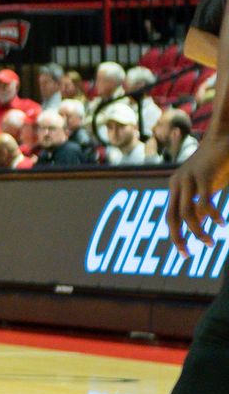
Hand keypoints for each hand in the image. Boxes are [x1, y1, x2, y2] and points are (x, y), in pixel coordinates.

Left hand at [166, 133, 228, 254]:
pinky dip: (212, 216)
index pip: (169, 216)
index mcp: (175, 186)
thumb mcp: (204, 186)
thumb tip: (198, 221)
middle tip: (187, 255)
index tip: (184, 252)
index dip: (174, 235)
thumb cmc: (216, 164)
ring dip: (198, 231)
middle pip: (172, 217)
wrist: (223, 138)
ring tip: (209, 242)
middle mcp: (177, 183)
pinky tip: (221, 223)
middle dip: (178, 238)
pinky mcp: (203, 177)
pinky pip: (204, 203)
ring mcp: (188, 180)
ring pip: (187, 213)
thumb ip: (198, 202)